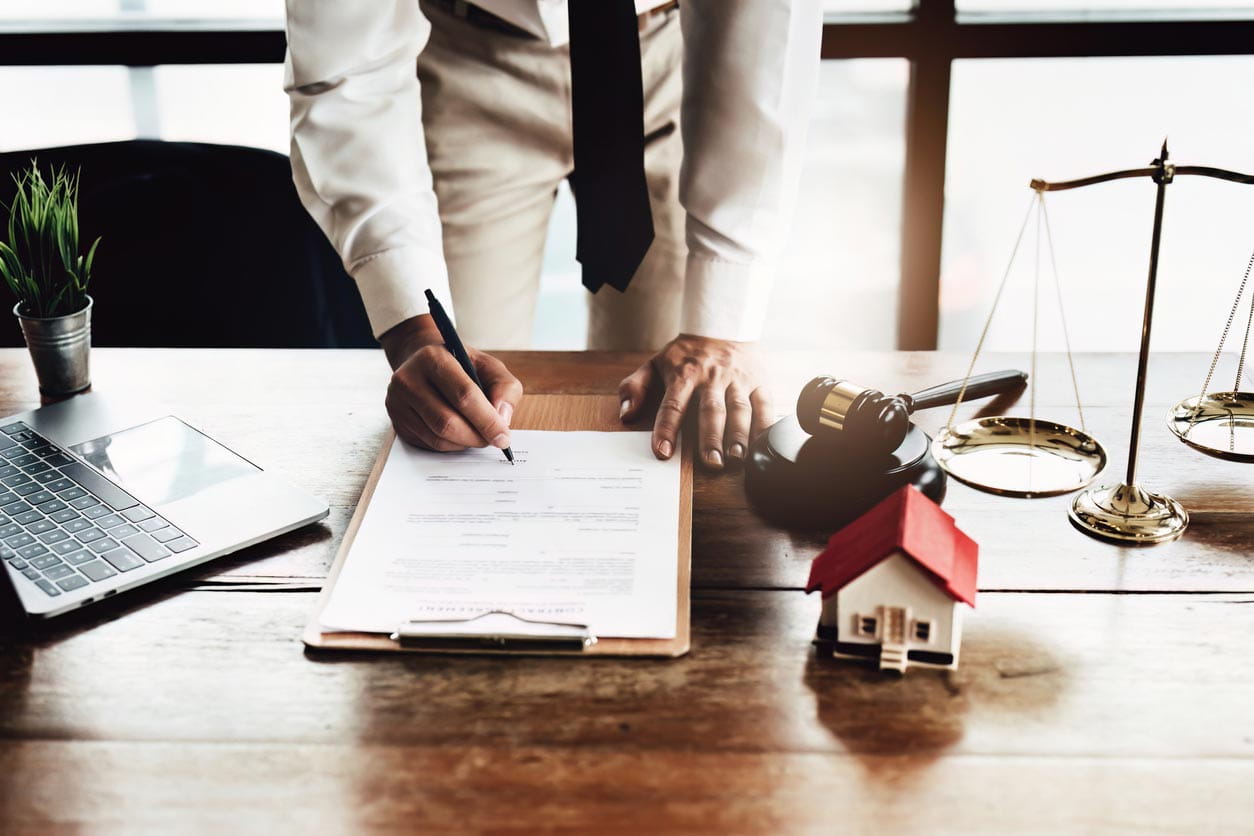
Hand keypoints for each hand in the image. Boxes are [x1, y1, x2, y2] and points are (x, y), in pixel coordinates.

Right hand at [378, 314, 522, 451]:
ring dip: (465, 443)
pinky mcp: (396, 421)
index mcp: (433, 358)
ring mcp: (397, 402)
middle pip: (447, 422)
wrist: (422, 361)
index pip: (463, 395)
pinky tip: (460, 434)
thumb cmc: (460, 364)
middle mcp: (408, 379)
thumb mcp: (488, 366)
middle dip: (476, 436)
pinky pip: (428, 444)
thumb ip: (504, 388)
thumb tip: (502, 419)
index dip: (487, 420)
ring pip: (437, 437)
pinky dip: (451, 446)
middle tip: (494, 439)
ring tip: (478, 435)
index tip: (504, 437)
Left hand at [618, 334, 773, 469]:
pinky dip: (766, 424)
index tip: (663, 452)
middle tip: (711, 462)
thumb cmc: (686, 353)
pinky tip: (763, 442)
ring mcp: (738, 379)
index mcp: (684, 374)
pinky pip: (765, 404)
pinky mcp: (760, 380)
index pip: (673, 404)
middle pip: (711, 410)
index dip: (667, 429)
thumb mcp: (655, 362)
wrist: (724, 322)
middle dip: (711, 437)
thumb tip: (626, 414)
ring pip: (739, 408)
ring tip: (736, 458)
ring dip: (738, 435)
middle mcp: (712, 377)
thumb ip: (636, 387)